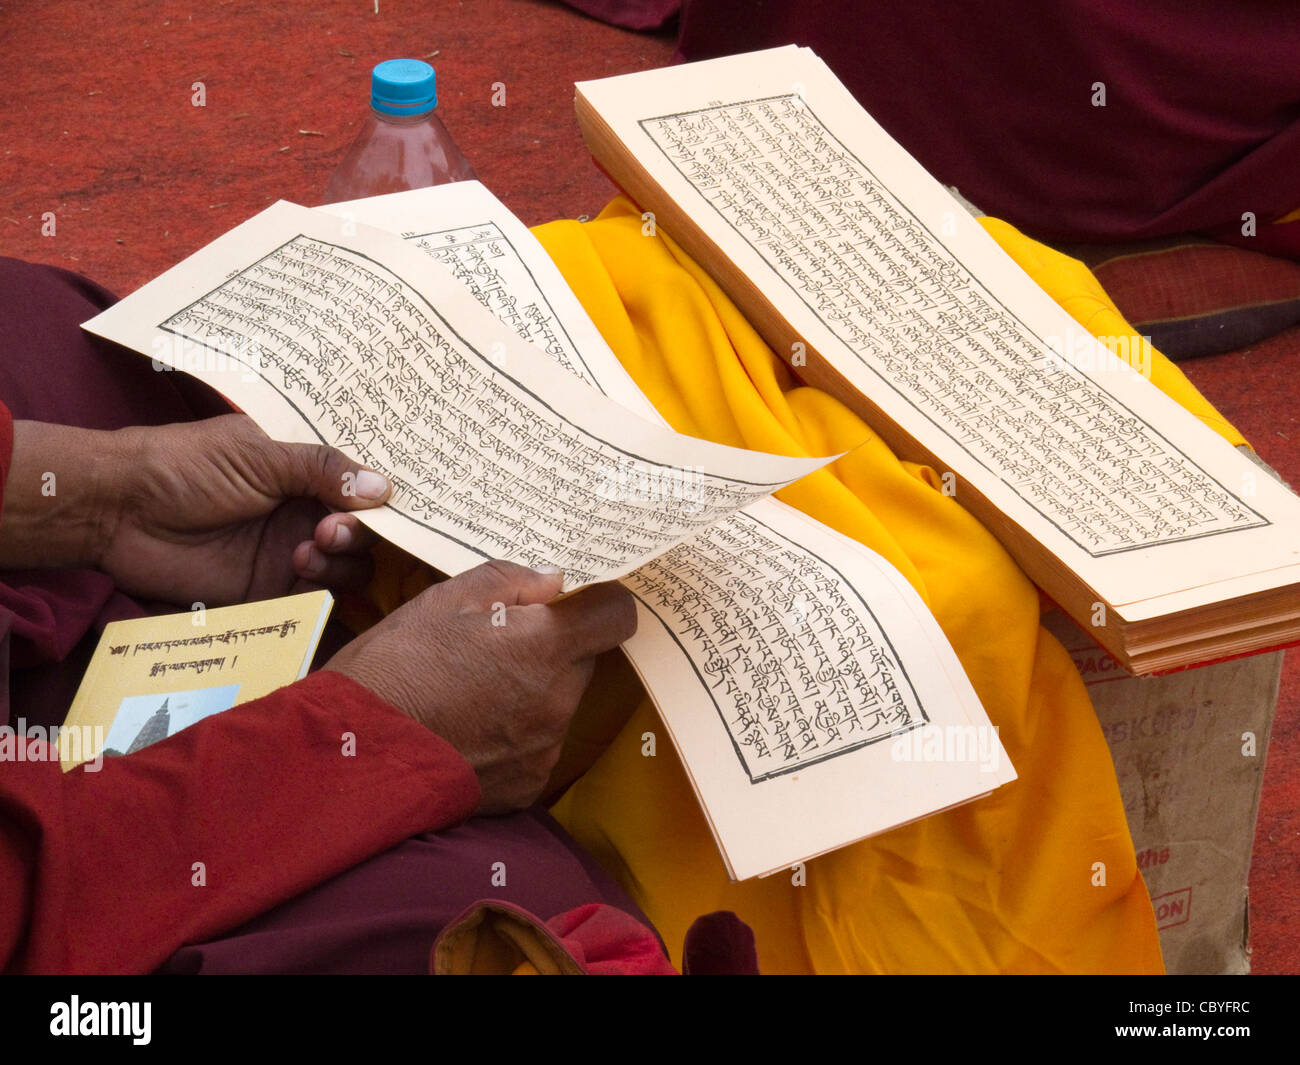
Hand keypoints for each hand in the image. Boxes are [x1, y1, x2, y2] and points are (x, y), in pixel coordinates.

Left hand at [0, 415, 391, 606]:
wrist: (122, 511)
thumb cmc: (187, 466)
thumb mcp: (260, 454)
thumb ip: (323, 470)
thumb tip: (385, 489)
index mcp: (305, 469)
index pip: (362, 483)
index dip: (384, 494)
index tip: (399, 504)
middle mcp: (306, 508)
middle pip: (367, 528)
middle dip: (362, 530)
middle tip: (332, 528)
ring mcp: (293, 549)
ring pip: (352, 565)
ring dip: (343, 559)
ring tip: (306, 550)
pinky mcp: (273, 588)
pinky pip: (320, 595)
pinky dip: (322, 584)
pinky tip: (296, 568)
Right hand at [323, 560, 637, 812]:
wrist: (354, 759)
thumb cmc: (394, 670)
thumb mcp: (443, 601)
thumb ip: (510, 581)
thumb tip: (552, 581)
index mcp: (545, 647)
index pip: (618, 616)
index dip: (600, 603)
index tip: (574, 602)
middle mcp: (558, 701)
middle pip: (585, 660)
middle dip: (553, 646)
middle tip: (497, 643)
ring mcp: (545, 749)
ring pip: (560, 702)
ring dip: (533, 689)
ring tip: (472, 688)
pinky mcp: (527, 786)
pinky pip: (537, 745)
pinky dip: (514, 732)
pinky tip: (468, 726)